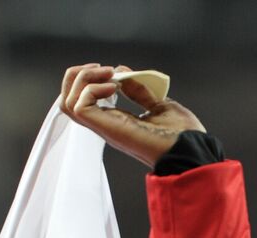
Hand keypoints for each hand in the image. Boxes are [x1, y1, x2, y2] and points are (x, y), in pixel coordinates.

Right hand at [59, 63, 205, 167]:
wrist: (190, 149)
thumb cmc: (182, 134)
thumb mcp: (159, 104)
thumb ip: (138, 90)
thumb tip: (121, 71)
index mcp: (116, 120)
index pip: (82, 101)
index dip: (88, 79)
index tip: (111, 70)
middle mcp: (105, 124)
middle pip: (66, 100)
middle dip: (78, 75)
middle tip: (105, 69)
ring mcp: (104, 127)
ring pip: (67, 102)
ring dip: (83, 79)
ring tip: (110, 75)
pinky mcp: (106, 128)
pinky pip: (79, 106)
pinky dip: (92, 89)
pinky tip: (115, 87)